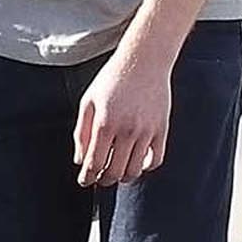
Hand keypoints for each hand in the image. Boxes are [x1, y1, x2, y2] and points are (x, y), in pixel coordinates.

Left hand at [75, 42, 173, 186]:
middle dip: (103, 180)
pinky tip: (136, 162)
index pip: (94, 163)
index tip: (85, 181)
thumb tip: (79, 160)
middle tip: (99, 179)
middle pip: (114, 172)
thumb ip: (82, 132)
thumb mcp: (88, 101)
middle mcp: (127, 130)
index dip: (87, 177)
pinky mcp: (162, 130)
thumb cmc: (112, 79)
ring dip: (123, 176)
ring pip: (135, 170)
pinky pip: (156, 160)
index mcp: (105, 124)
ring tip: (116, 171)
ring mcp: (147, 131)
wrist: (144, 61)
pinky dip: (145, 167)